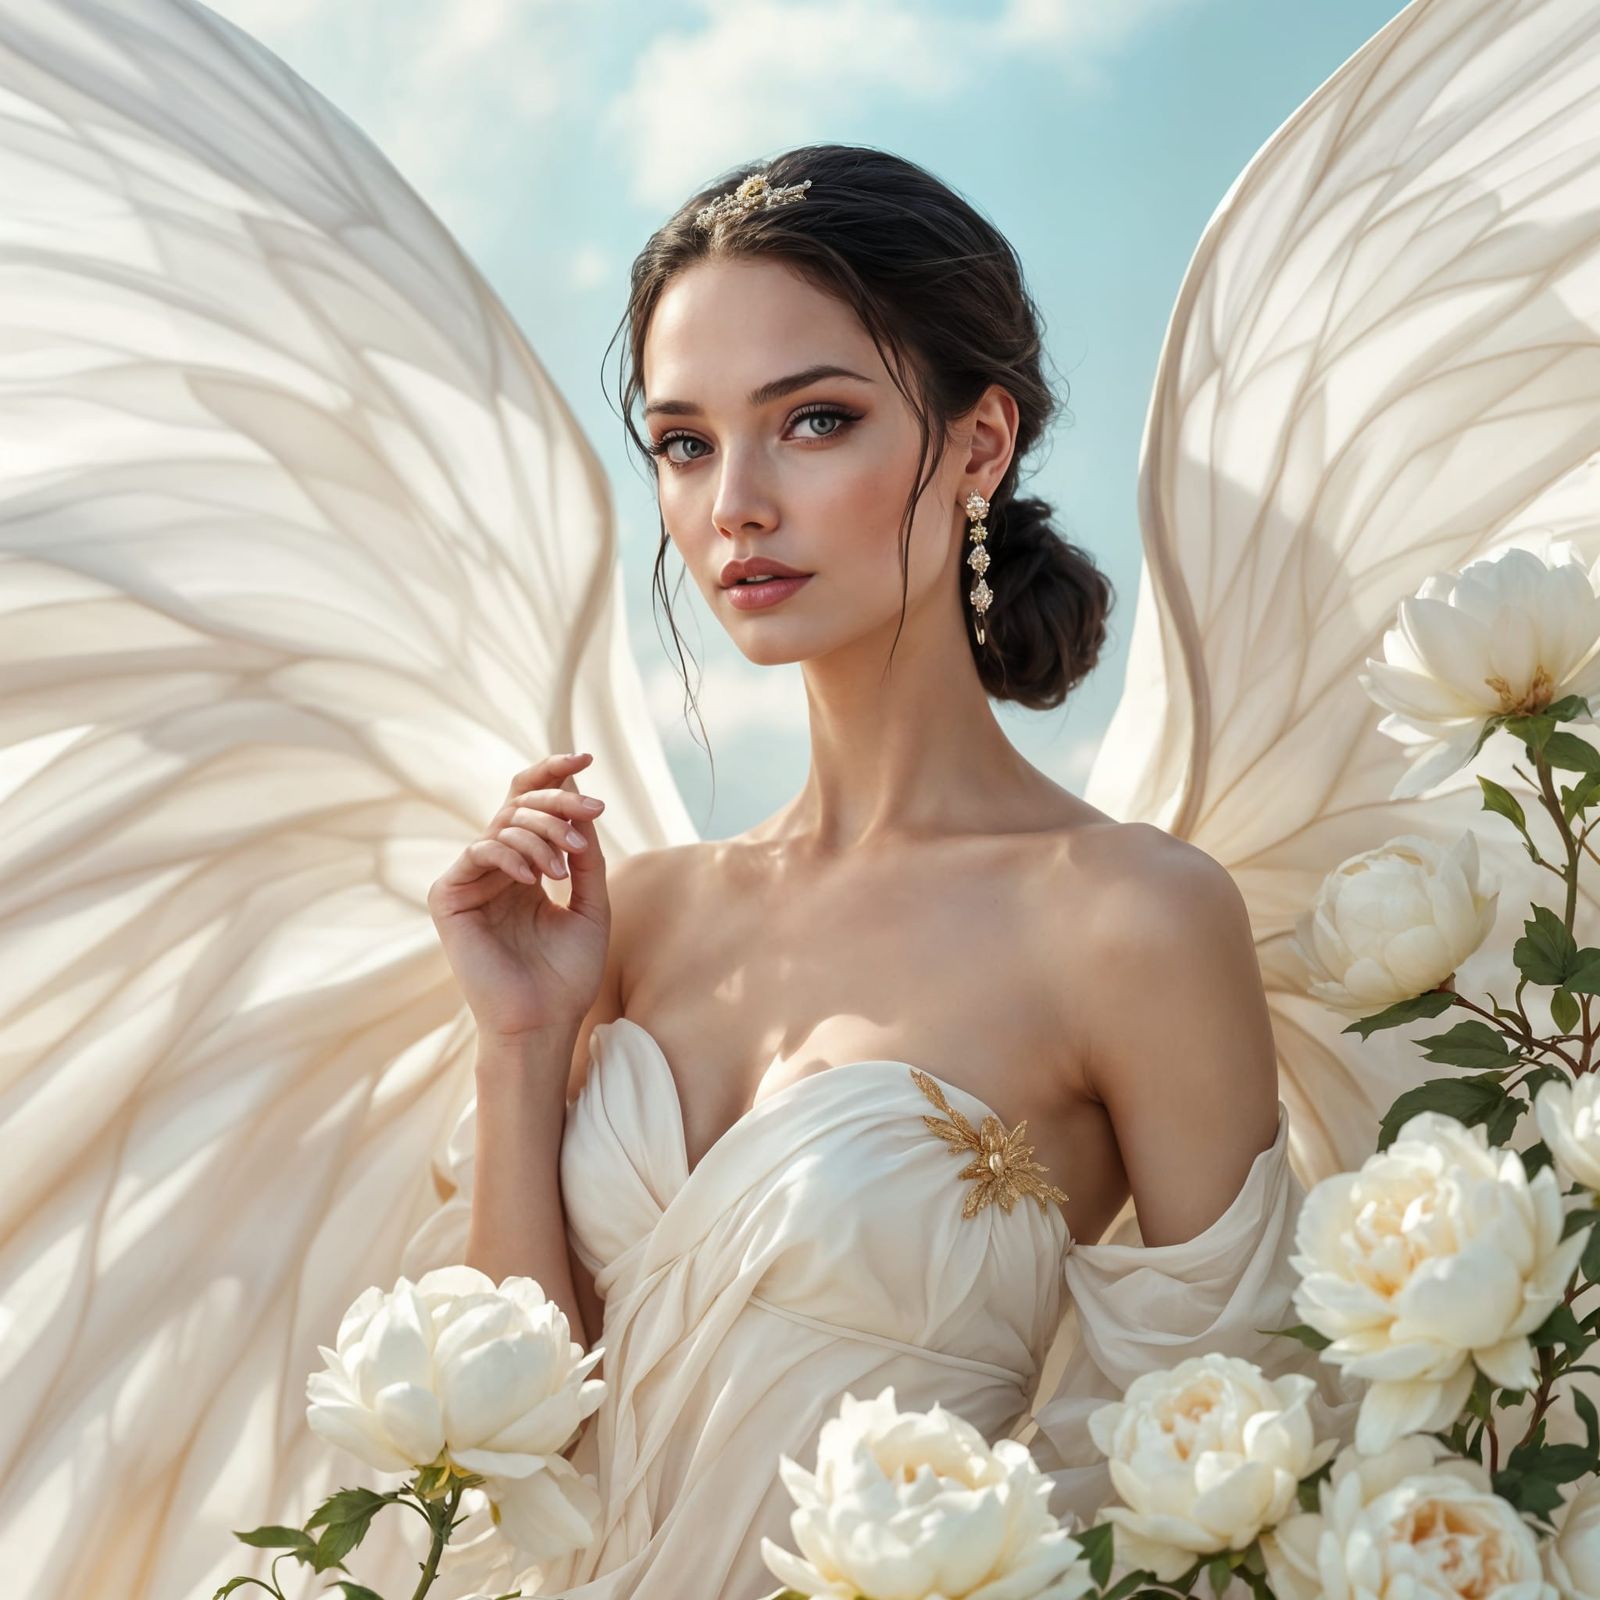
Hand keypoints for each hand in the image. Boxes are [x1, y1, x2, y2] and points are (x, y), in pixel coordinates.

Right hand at [427, 752, 609, 1043]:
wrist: (544, 1022)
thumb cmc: (568, 973)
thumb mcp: (591, 904)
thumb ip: (586, 853)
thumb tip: (580, 793)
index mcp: (525, 866)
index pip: (531, 804)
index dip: (553, 774)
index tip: (585, 755)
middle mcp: (495, 867)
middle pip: (518, 804)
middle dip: (558, 803)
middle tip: (592, 814)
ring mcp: (470, 880)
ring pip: (502, 824)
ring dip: (542, 835)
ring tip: (566, 869)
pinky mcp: (448, 896)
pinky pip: (477, 850)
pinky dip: (510, 854)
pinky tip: (534, 878)